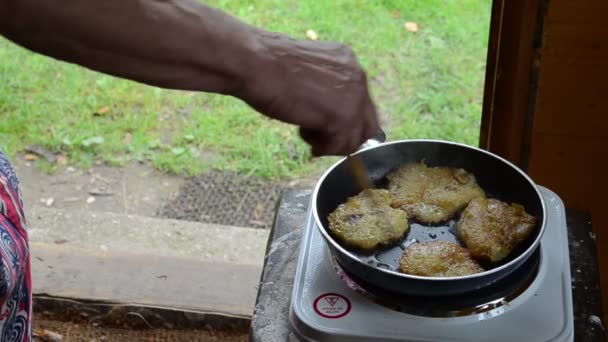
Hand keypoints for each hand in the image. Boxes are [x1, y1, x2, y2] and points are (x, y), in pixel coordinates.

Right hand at [236, 32, 379, 155]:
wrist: (255, 62)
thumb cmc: (267, 66)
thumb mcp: (306, 72)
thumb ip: (325, 87)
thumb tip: (331, 114)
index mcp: (348, 61)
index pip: (362, 102)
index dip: (345, 121)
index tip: (326, 128)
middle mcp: (357, 76)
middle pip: (365, 123)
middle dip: (341, 136)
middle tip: (318, 138)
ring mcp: (353, 97)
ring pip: (355, 138)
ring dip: (330, 142)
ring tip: (304, 130)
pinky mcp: (342, 116)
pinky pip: (340, 145)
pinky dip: (322, 147)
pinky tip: (302, 131)